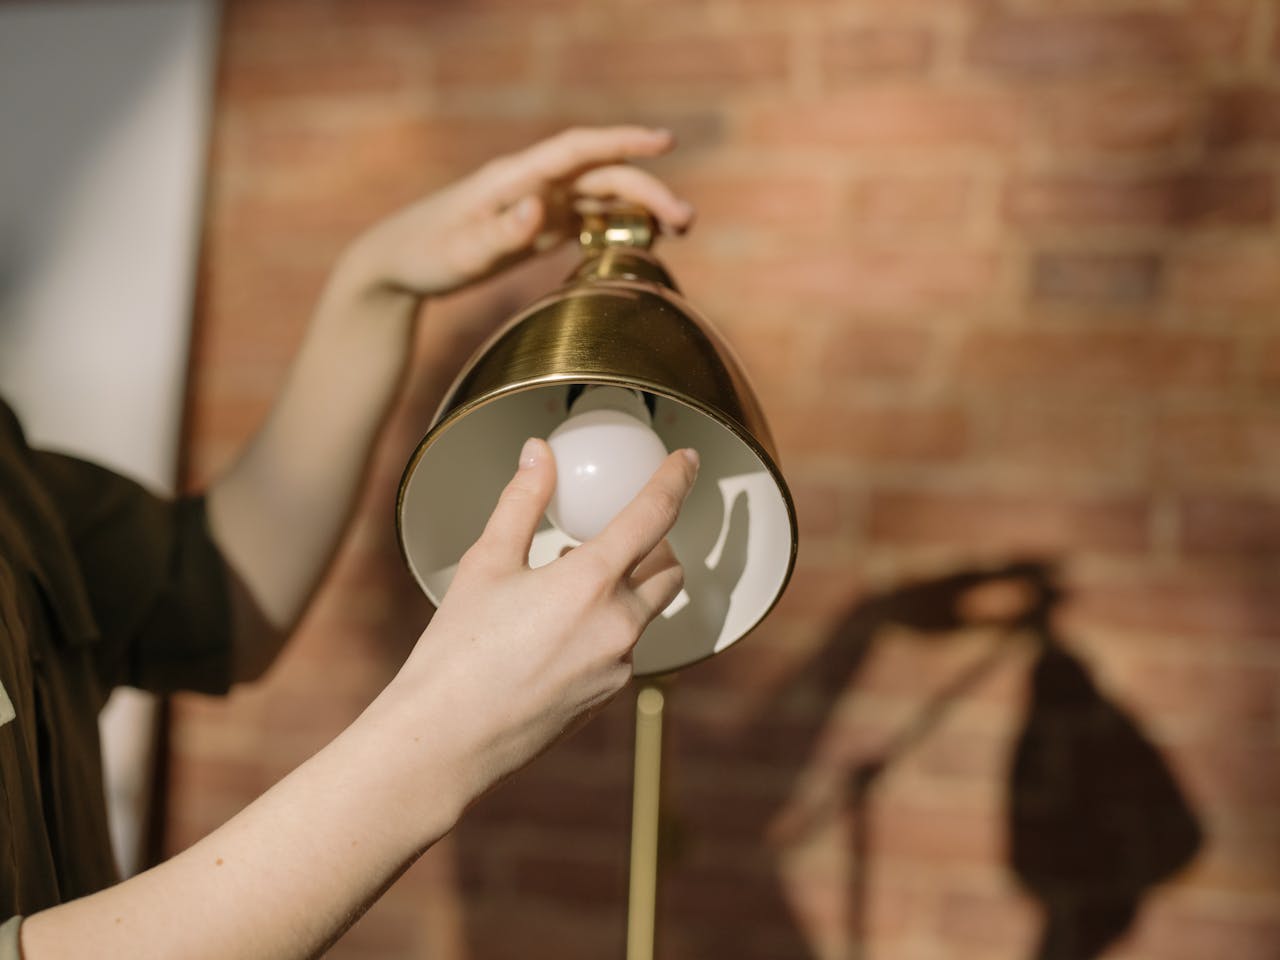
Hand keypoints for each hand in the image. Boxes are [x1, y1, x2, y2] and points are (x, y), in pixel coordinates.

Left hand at [339, 126, 693, 301]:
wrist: (400, 262)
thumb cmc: (426, 254)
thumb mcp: (459, 251)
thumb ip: (498, 234)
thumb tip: (537, 212)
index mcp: (516, 178)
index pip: (578, 150)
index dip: (622, 142)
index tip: (664, 141)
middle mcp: (535, 184)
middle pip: (602, 177)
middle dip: (648, 191)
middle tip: (687, 220)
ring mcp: (540, 204)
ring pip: (602, 199)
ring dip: (642, 209)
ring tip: (681, 229)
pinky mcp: (540, 227)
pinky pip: (590, 221)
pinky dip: (620, 227)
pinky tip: (646, 241)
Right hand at [387, 438, 697, 802]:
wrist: (448, 739)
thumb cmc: (458, 652)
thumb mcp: (487, 562)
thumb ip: (522, 502)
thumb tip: (539, 454)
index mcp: (592, 582)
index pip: (655, 514)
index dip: (676, 479)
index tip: (687, 461)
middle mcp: (619, 624)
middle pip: (670, 571)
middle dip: (658, 546)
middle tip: (621, 533)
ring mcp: (619, 666)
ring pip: (645, 613)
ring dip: (628, 589)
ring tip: (573, 582)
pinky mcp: (608, 696)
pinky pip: (623, 649)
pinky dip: (606, 627)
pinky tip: (557, 631)